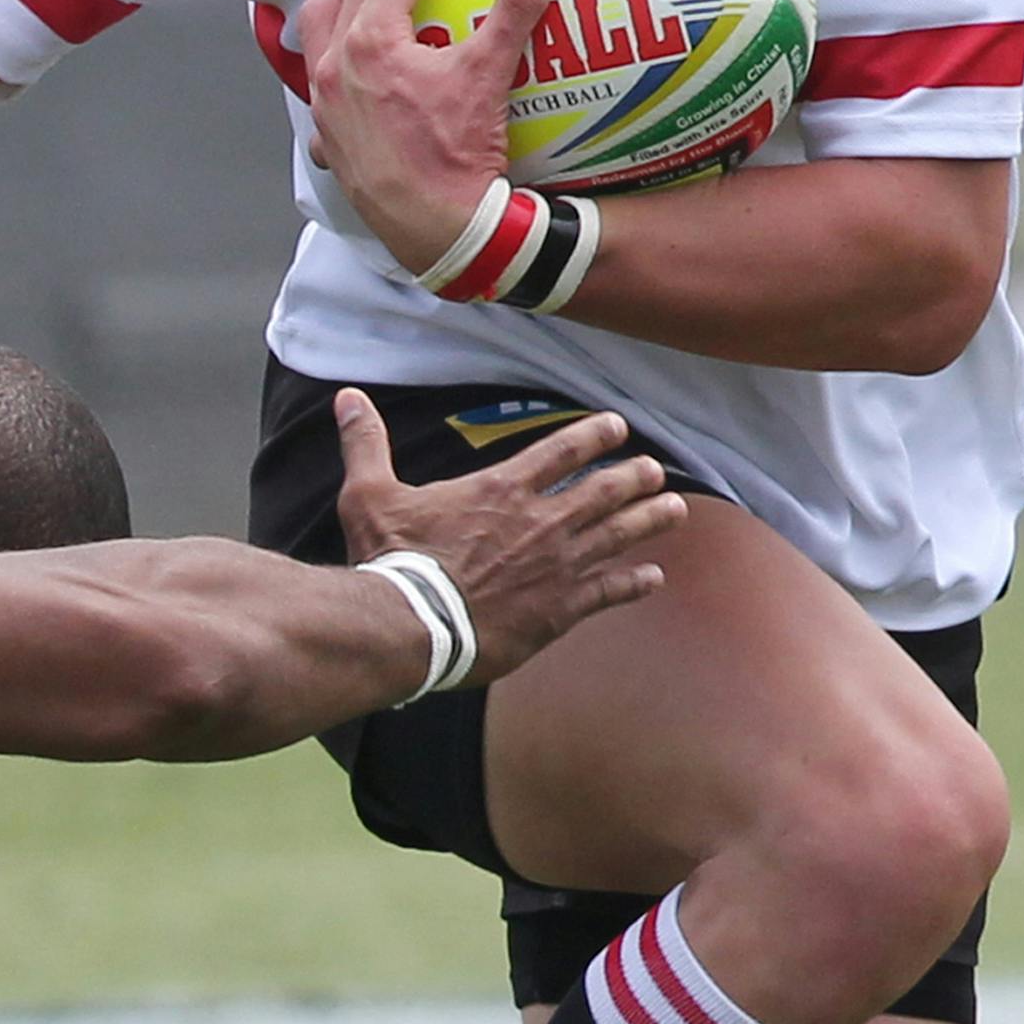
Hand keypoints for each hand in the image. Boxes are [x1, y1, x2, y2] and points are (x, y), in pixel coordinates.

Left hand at [293, 0, 540, 279]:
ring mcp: (325, 102)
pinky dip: (328, 51)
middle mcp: (334, 65)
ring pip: (320, 27)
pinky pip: (319, 78)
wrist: (437, 231)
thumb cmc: (457, 156)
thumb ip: (514, 7)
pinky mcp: (330, 135)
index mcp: (369, 41)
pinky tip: (338, 54)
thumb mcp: (488, 76)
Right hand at [331, 394, 676, 675]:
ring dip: (649, 521)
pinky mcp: (559, 610)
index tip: (618, 427)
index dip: (593, 436)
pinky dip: (634, 583)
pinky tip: (654, 578)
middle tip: (655, 471)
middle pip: (602, 490)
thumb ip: (366, 444)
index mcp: (501, 490)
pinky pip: (608, 592)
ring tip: (676, 510)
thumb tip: (347, 398)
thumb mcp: (369, 495)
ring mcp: (556, 567)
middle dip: (633, 478)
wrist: (412, 625)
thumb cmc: (392, 560)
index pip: (561, 451)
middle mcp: (540, 522)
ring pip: (617, 536)